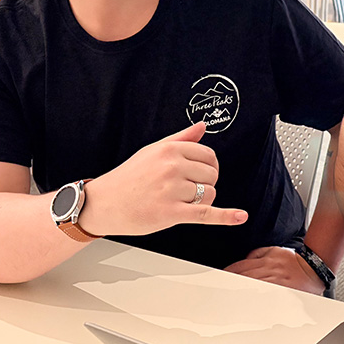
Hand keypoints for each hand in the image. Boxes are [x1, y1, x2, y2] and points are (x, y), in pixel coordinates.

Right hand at [78, 122, 247, 235]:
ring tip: (179, 202)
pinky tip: (239, 216)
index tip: (202, 174)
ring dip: (201, 200)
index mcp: (170, 150)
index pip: (209, 156)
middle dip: (205, 184)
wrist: (103, 203)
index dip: (209, 167)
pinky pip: (206, 214)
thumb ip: (181, 138)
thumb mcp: (153, 151)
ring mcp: (172, 190)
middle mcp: (172, 167)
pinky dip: (226, 217)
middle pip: (212, 175)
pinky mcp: (171, 213)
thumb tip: (203, 126)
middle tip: (185, 190)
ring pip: (209, 194)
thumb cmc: (128, 178)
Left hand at [224, 246, 324, 293]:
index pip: (241, 266)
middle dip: (231, 283)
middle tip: (219, 290)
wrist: (312, 269)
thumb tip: (246, 259)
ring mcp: (273, 283)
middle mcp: (267, 272)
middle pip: (243, 278)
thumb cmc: (294, 261)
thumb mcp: (274, 250)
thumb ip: (258, 253)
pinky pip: (263, 296)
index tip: (220, 277)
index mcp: (265, 261)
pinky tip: (246, 303)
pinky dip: (253, 298)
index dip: (228, 272)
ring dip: (239, 292)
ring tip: (227, 299)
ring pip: (251, 287)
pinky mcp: (279, 292)